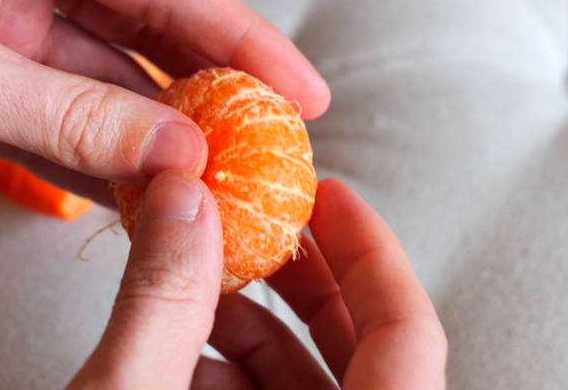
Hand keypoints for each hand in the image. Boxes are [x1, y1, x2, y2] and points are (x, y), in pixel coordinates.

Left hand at [0, 0, 328, 200]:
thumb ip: (70, 116)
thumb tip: (175, 149)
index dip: (237, 36)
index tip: (295, 86)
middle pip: (140, 23)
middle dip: (202, 86)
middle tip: (263, 139)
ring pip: (98, 74)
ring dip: (150, 128)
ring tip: (210, 176)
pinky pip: (53, 107)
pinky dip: (93, 147)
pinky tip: (139, 182)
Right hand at [68, 176, 446, 388]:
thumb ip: (159, 300)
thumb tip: (183, 198)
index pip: (408, 336)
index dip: (371, 252)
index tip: (331, 196)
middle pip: (363, 352)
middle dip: (300, 281)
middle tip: (259, 230)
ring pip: (308, 382)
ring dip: (249, 326)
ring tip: (189, 290)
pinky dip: (224, 371)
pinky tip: (170, 349)